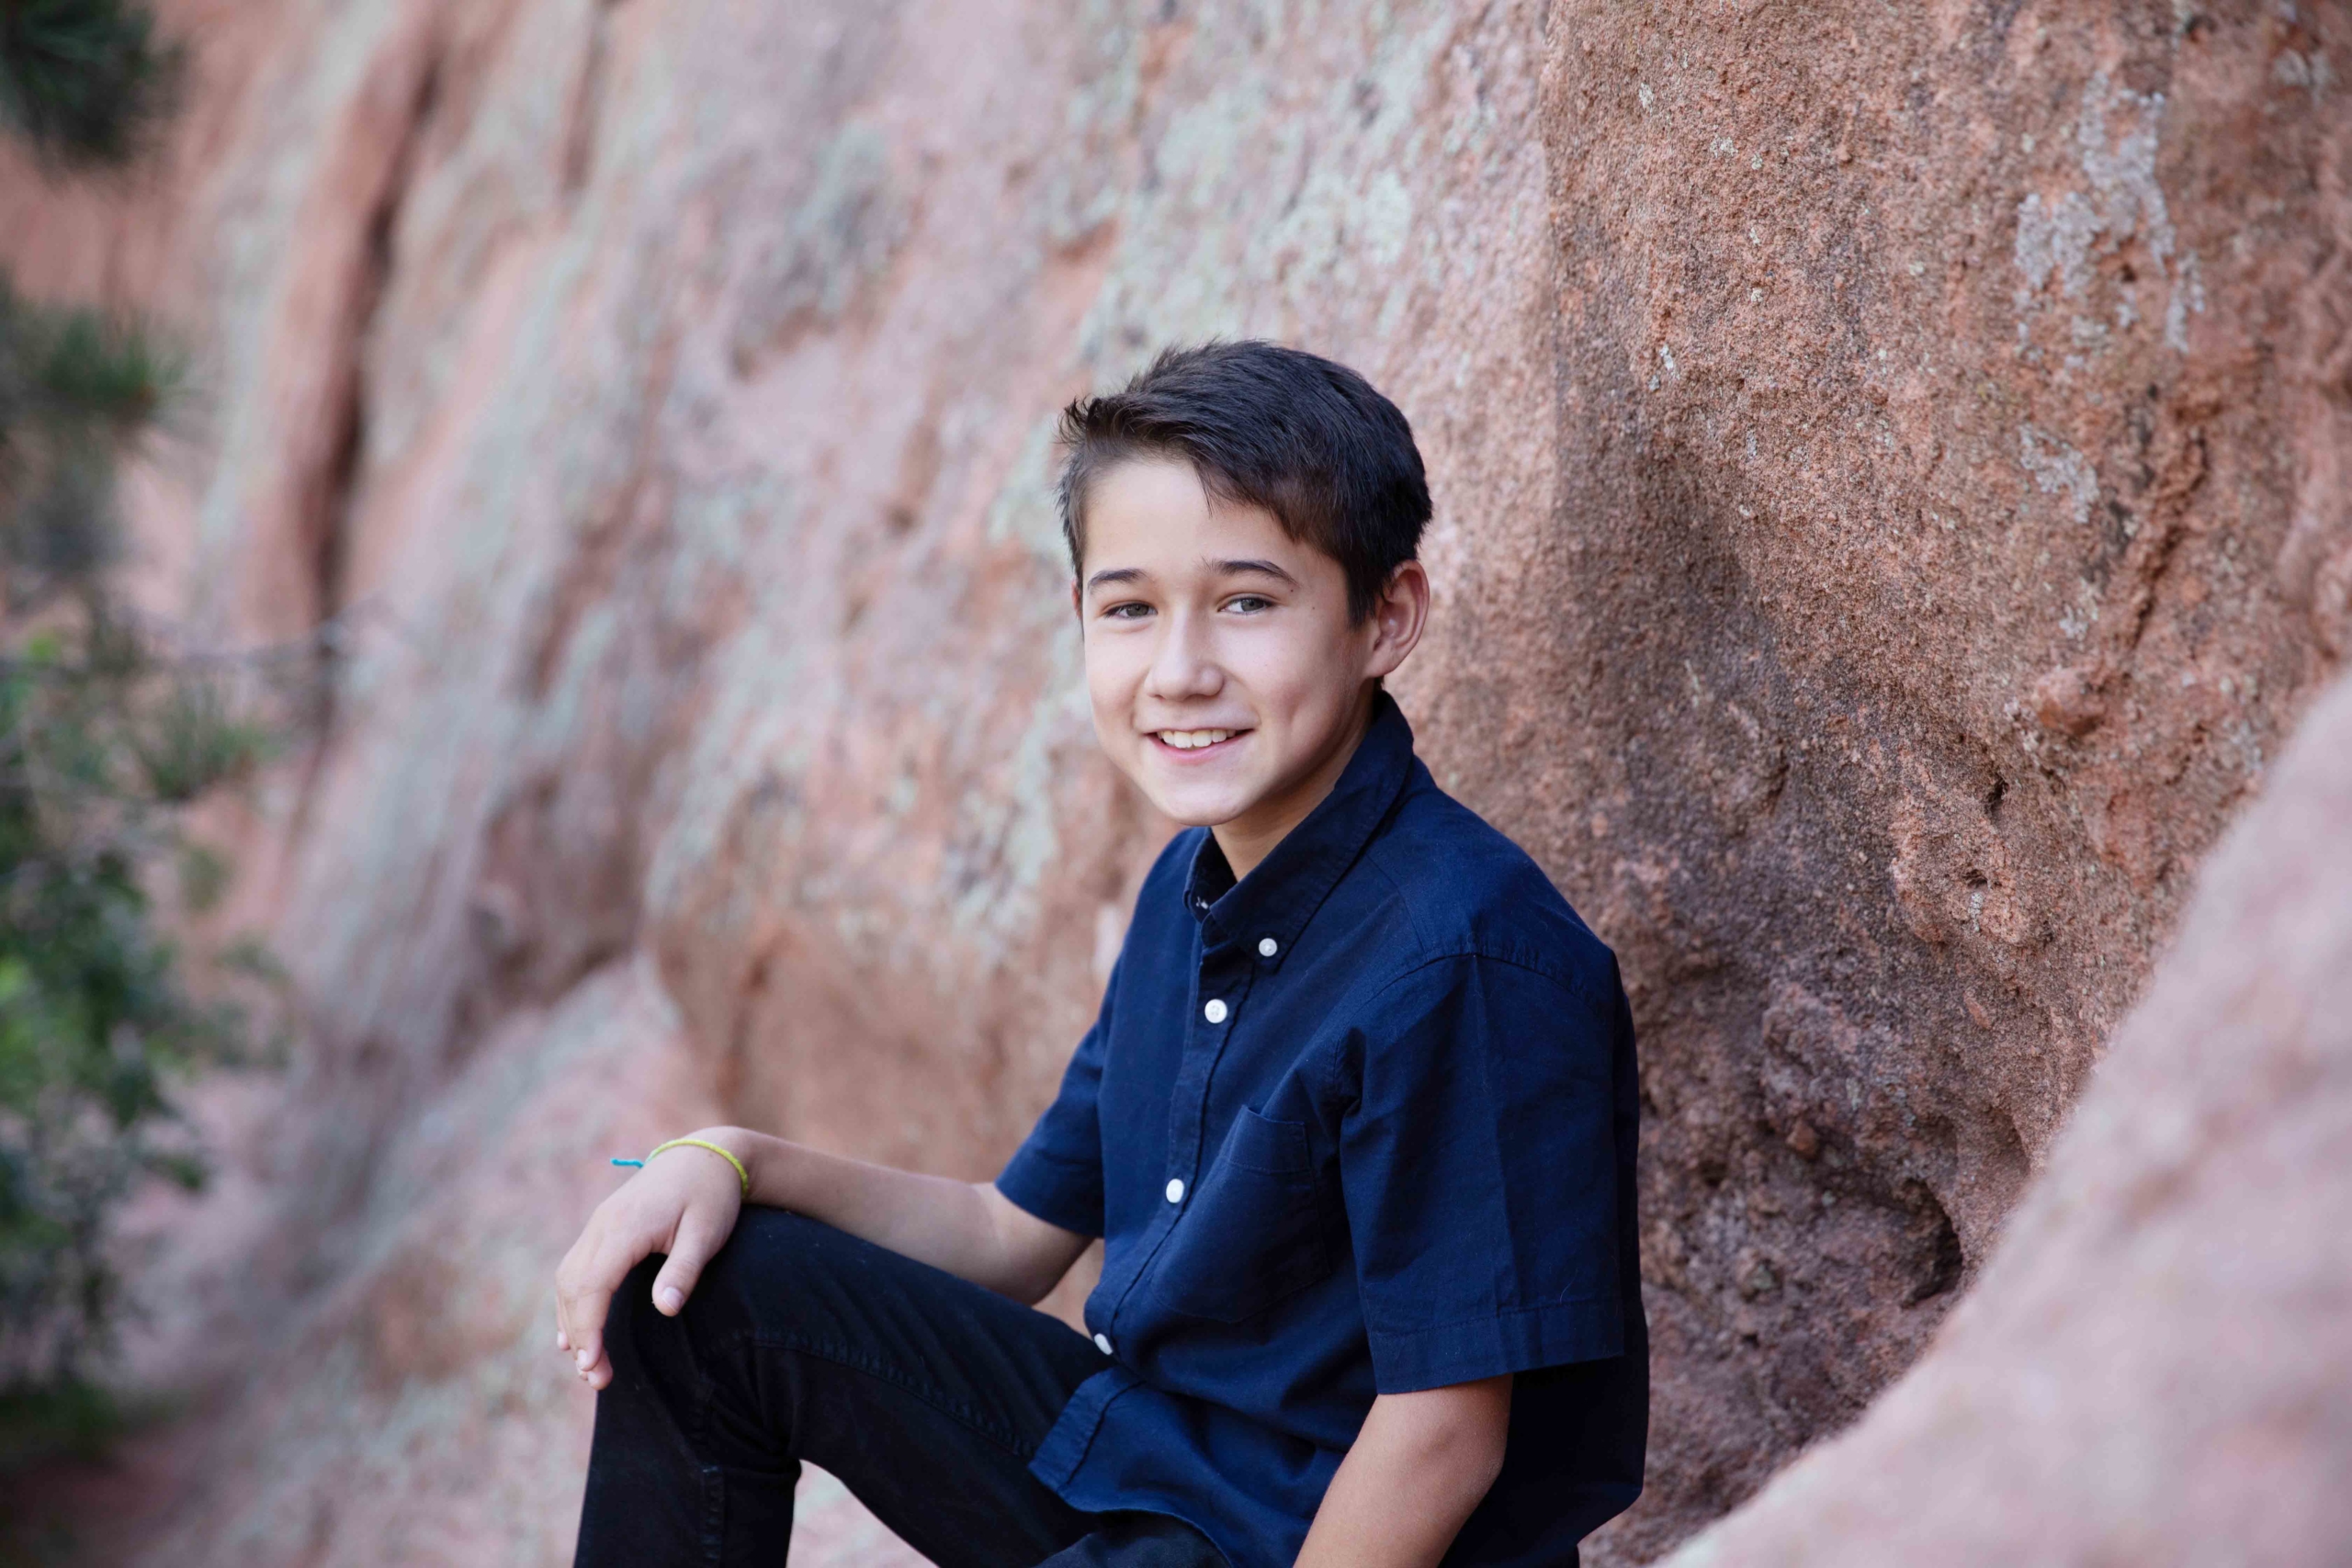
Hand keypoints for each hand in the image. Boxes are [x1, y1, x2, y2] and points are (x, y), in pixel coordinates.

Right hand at [553, 1131, 746, 1389]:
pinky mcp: (602, 1229)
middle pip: (573, 1287)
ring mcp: (598, 1225)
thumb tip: (665, 1310)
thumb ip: (684, 1271)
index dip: (589, 1327)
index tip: (592, 1365)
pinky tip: (574, 1334)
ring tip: (587, 1366)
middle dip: (579, 1336)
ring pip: (567, 1280)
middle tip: (597, 1379)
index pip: (593, 1284)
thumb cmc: (712, 1196)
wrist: (707, 1156)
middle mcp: (602, 1225)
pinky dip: (571, 1303)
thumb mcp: (707, 1233)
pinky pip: (574, 1269)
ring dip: (572, 1323)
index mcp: (626, 1226)